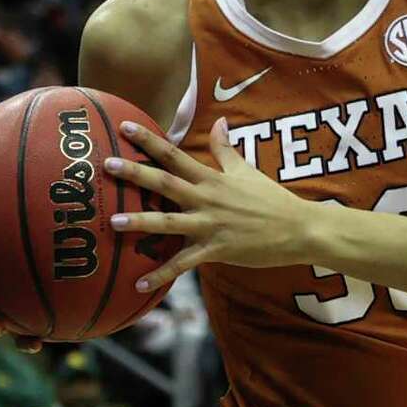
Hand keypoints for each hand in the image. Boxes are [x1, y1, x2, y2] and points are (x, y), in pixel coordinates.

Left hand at [105, 116, 316, 289]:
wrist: (299, 229)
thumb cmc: (272, 200)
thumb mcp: (247, 170)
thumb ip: (226, 149)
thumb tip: (219, 121)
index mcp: (213, 179)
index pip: (175, 155)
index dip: (149, 141)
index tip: (125, 127)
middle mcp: (207, 199)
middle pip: (166, 183)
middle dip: (135, 174)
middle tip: (107, 165)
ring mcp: (211, 225)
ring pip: (169, 222)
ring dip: (141, 221)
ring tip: (113, 222)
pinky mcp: (216, 250)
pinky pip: (183, 264)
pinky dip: (161, 275)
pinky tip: (139, 284)